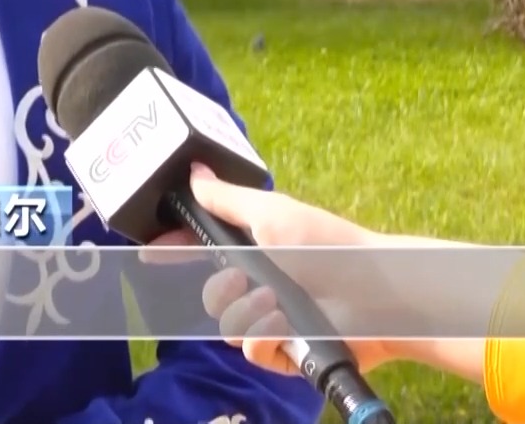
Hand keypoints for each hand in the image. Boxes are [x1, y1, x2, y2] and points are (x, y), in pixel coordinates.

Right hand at [141, 165, 415, 375]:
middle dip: (222, 289)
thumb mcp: (271, 213)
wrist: (373, 293)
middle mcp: (262, 285)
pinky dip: (266, 338)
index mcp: (256, 250)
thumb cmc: (325, 245)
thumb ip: (227, 198)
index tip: (150, 253)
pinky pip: (253, 352)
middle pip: (211, 295)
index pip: (204, 251)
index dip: (177, 252)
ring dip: (248, 313)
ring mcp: (274, 320)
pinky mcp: (287, 352)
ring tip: (276, 304)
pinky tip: (284, 327)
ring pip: (228, 326)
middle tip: (244, 281)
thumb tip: (193, 172)